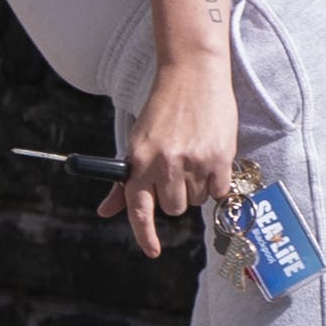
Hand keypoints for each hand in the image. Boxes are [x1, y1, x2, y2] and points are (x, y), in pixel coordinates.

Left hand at [104, 58, 239, 260]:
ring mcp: (193, 162)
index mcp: (140, 161)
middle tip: (178, 169)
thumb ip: (124, 182)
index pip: (138, 209)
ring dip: (198, 186)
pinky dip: (217, 181)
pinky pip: (219, 191)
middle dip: (176, 195)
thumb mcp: (137, 142)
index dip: (144, 234)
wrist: (192, 74)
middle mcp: (165, 164)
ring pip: (197, 200)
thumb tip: (106, 210)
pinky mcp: (220, 157)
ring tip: (194, 155)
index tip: (152, 251)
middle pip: (173, 208)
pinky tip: (211, 156)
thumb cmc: (164, 109)